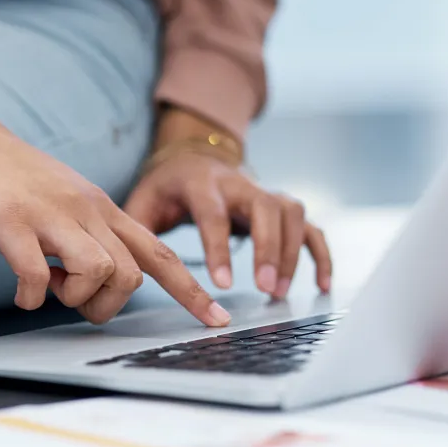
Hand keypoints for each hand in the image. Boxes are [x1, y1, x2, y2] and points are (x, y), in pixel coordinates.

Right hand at [0, 99, 227, 325]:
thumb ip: (90, 234)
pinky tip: (19, 291)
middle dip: (106, 306)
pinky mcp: (9, 221)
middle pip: (131, 276)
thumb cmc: (11, 175)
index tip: (216, 319)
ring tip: (48, 286)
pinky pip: (36, 277)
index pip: (161, 253)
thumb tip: (98, 280)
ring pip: (98, 273)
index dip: (191, 290)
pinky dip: (30, 297)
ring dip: (74, 298)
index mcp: (104, 208)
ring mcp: (50, 214)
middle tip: (71, 298)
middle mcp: (87, 210)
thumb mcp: (67, 200)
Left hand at [122, 110, 331, 298]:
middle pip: (265, 209)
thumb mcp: (143, 200)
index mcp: (202, 183)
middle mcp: (239, 183)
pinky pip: (310, 227)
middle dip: (268, 249)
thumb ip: (137, 229)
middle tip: (264, 289)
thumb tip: (126, 265)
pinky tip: (321, 283)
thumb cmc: (167, 187)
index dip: (219, 248)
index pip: (214, 214)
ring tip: (278, 291)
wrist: (193, 155)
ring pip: (291, 214)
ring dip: (291, 253)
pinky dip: (319, 254)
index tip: (222, 284)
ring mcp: (265, 192)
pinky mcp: (281, 206)